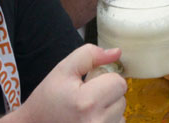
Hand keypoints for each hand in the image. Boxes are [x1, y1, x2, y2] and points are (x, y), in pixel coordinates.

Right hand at [10, 45, 125, 122]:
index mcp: (86, 102)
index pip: (119, 83)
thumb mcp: (63, 70)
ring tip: (86, 110)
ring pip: (120, 113)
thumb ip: (90, 55)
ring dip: (108, 109)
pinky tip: (90, 119)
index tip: (89, 84)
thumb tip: (117, 53)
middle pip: (122, 98)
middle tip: (86, 97)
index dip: (105, 79)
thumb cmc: (47, 99)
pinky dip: (107, 121)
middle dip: (107, 94)